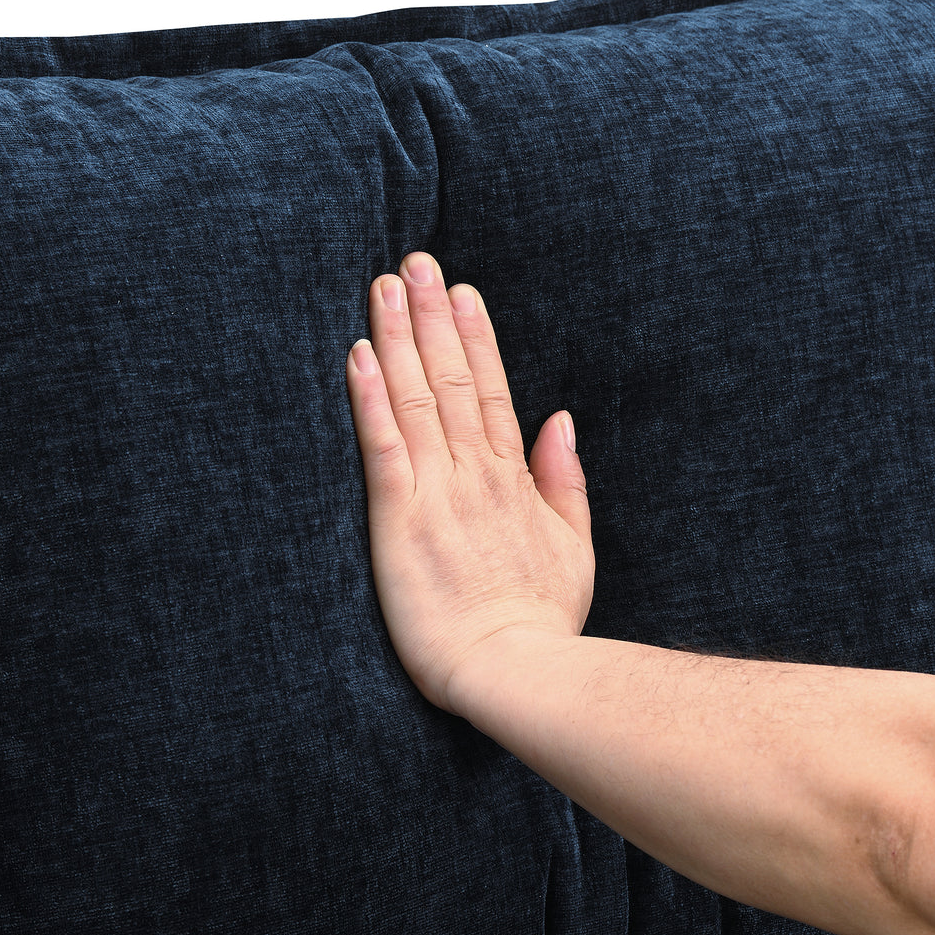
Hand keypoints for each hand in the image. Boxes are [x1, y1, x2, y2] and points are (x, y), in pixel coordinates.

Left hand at [345, 252, 594, 713]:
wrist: (517, 673)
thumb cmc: (543, 619)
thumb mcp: (575, 545)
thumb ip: (565, 479)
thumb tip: (560, 419)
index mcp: (512, 478)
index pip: (490, 390)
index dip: (474, 337)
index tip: (461, 292)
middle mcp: (474, 473)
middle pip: (450, 379)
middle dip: (432, 316)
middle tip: (415, 262)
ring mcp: (437, 492)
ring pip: (416, 398)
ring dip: (399, 337)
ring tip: (385, 286)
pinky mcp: (400, 519)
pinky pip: (383, 445)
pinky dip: (370, 398)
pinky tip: (358, 355)